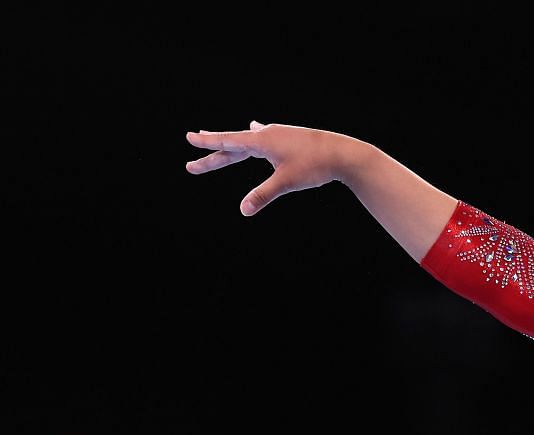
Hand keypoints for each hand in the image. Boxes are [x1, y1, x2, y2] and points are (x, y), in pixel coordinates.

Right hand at [184, 121, 351, 215]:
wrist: (343, 153)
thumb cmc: (315, 166)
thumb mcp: (287, 182)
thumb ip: (263, 195)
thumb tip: (243, 210)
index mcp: (262, 140)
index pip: (228, 142)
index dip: (208, 142)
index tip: (189, 138)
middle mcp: (267, 134)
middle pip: (233, 146)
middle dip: (213, 156)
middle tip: (192, 166)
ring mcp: (278, 134)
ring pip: (248, 141)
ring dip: (231, 143)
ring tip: (215, 140)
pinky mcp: (289, 138)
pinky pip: (265, 135)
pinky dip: (255, 134)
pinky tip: (256, 126)